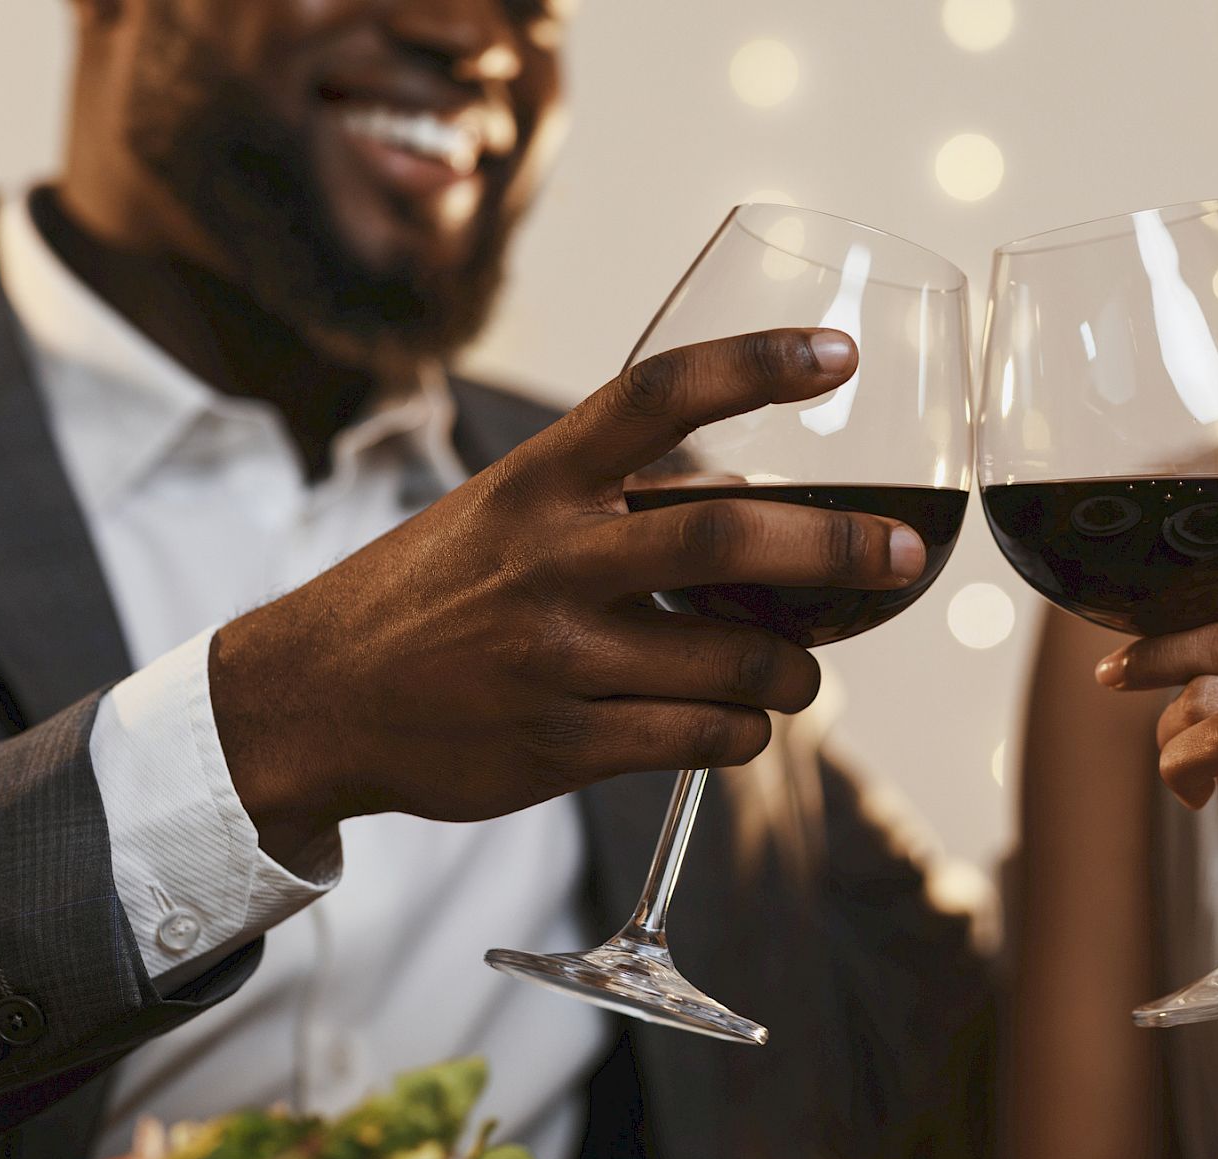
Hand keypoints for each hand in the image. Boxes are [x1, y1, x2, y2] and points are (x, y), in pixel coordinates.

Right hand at [211, 329, 922, 866]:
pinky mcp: (562, 745)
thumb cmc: (432, 592)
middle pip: (728, 536)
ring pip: (738, 662)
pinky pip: (703, 740)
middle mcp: (553, 558)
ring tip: (804, 672)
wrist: (313, 698)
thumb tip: (752, 500)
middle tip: (904, 556)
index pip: (658, 394)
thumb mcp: (504, 510)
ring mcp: (557, 656)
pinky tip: (740, 725)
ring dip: (799, 672)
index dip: (756, 364)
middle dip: (838, 547)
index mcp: (541, 480)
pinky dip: (746, 734)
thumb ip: (613, 499)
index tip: (837, 354)